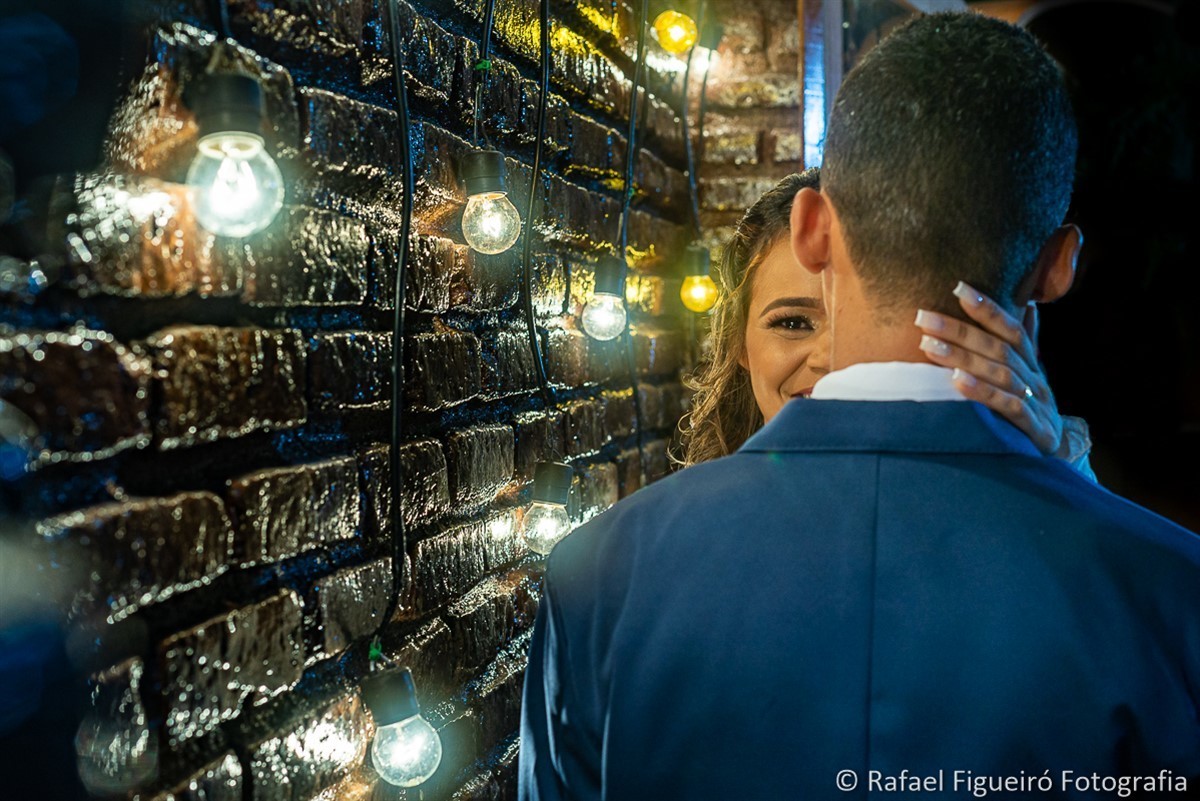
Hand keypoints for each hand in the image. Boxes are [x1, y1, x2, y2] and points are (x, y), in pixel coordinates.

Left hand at [914, 281, 1064, 455]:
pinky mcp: (1034, 428)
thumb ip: (1022, 343)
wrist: (1057, 452)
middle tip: (922, 317)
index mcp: (1030, 363)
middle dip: (959, 330)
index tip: (958, 288)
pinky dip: (982, 392)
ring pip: (999, 373)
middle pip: (997, 348)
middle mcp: (1033, 378)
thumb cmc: (1029, 406)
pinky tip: (956, 382)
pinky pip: (1007, 407)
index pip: (1010, 328)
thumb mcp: (1026, 374)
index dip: (987, 307)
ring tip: (928, 345)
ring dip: (962, 357)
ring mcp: (1035, 402)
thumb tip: (1030, 305)